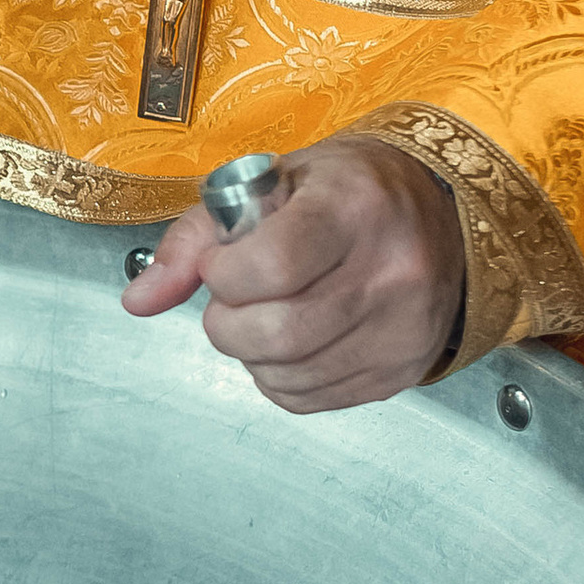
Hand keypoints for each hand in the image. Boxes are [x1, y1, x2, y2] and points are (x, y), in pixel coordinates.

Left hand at [121, 133, 463, 410]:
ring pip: (287, 374)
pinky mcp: (399, 372)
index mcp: (357, 207)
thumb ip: (196, 238)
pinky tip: (288, 342)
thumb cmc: (347, 193)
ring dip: (249, 352)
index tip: (222, 263)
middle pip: (276, 332)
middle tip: (232, 298)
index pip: (272, 266)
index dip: (224, 274)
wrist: (444, 220)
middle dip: (227, 323)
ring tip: (262, 314)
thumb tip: (139, 300)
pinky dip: (277, 378)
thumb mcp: (273, 184)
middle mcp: (392, 271)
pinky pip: (308, 399)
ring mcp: (401, 330)